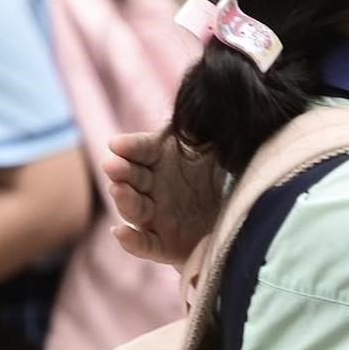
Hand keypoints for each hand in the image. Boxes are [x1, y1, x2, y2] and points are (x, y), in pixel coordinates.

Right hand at [103, 131, 223, 266]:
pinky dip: (131, 241)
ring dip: (124, 199)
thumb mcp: (218, 151)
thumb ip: (206, 131)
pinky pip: (144, 245)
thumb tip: (206, 103)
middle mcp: (152, 188)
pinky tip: (120, 232)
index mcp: (161, 160)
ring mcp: (155, 217)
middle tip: (113, 164)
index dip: (130, 147)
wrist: (234, 218)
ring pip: (134, 208)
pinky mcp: (162, 245)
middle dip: (121, 171)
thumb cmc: (219, 177)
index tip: (118, 144)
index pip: (142, 149)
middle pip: (131, 177)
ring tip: (118, 189)